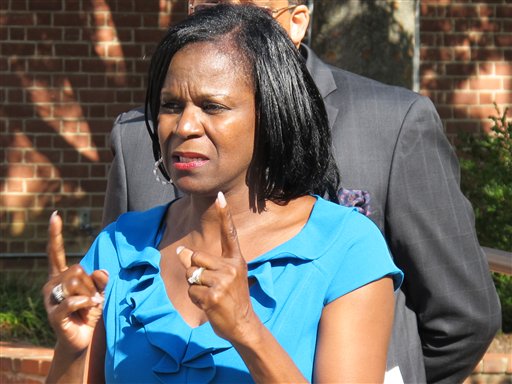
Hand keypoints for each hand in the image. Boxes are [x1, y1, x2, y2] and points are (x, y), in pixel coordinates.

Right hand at [43, 211, 108, 352]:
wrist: (83, 338)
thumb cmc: (90, 311)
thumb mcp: (100, 291)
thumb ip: (101, 278)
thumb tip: (100, 271)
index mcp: (60, 275)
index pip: (55, 252)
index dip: (55, 234)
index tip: (55, 215)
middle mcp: (52, 284)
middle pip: (76, 270)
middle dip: (91, 283)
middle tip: (94, 297)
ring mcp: (51, 300)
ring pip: (75, 284)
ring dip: (91, 294)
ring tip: (92, 305)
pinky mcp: (54, 315)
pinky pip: (73, 301)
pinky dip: (87, 303)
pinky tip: (92, 308)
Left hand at [177, 192, 258, 342]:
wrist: (243, 324)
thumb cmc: (232, 298)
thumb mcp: (223, 277)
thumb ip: (203, 263)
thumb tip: (180, 251)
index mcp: (236, 260)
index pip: (228, 234)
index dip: (224, 215)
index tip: (219, 196)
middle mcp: (231, 267)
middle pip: (197, 257)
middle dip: (195, 270)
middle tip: (210, 285)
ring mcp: (223, 282)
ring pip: (191, 274)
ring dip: (194, 286)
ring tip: (210, 295)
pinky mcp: (213, 296)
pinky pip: (191, 290)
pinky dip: (195, 298)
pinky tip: (208, 304)